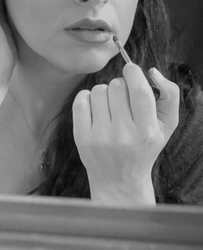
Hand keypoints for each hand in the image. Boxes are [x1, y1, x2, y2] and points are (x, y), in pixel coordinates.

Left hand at [72, 63, 179, 203]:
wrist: (119, 180)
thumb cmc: (145, 148)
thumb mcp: (167, 125)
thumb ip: (169, 95)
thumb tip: (151, 72)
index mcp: (146, 131)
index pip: (139, 91)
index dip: (134, 73)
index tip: (131, 69)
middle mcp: (122, 135)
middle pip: (117, 86)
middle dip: (121, 85)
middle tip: (123, 98)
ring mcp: (100, 137)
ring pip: (98, 91)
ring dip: (105, 92)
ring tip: (111, 106)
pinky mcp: (82, 138)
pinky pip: (80, 101)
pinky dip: (87, 98)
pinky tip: (96, 107)